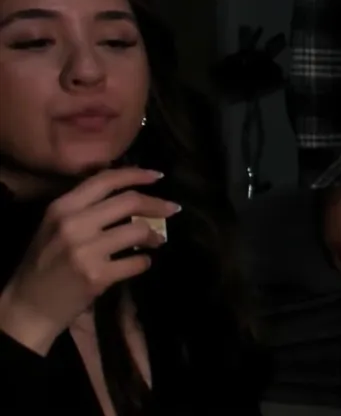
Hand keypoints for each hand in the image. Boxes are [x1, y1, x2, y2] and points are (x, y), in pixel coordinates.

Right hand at [0, 168, 176, 354]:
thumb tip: (127, 188)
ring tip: (155, 241)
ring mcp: (85, 251)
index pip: (106, 180)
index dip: (136, 174)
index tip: (157, 176)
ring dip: (155, 235)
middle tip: (172, 209)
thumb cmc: (45, 262)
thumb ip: (85, 206)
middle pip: (129, 201)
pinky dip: (144, 262)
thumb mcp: (56, 225)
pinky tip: (140, 263)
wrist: (28, 306)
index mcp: (62, 207)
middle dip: (158, 204)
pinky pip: (138, 262)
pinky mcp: (97, 276)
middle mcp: (73, 224)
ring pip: (138, 230)